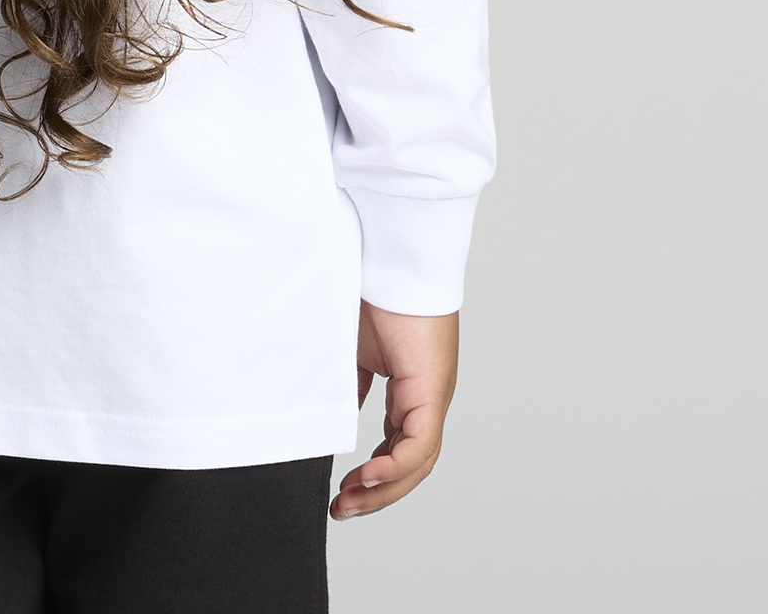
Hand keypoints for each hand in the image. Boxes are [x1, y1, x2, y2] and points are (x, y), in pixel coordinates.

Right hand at [329, 304, 458, 518]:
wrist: (392, 257)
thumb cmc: (373, 288)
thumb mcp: (352, 349)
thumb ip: (348, 384)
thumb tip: (333, 414)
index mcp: (410, 388)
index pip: (397, 445)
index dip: (371, 473)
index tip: (341, 489)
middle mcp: (427, 398)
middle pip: (410, 463)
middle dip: (375, 493)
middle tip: (343, 510)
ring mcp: (433, 395)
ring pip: (417, 462)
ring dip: (383, 488)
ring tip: (350, 503)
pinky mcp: (433, 389)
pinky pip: (419, 444)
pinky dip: (394, 466)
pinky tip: (367, 477)